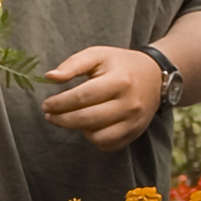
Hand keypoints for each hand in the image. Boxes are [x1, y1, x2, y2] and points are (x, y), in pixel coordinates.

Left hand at [42, 46, 161, 151]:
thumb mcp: (98, 55)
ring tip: (73, 118)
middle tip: (49, 116)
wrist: (154, 76)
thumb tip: (50, 77)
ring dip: (79, 130)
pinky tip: (90, 125)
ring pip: (97, 137)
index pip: (82, 97)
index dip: (59, 103)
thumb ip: (73, 64)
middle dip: (62, 120)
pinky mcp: (135, 133)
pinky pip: (108, 145)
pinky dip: (94, 138)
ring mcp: (134, 121)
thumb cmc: (120, 64)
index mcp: (119, 80)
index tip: (46, 105)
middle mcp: (129, 103)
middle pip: (87, 119)